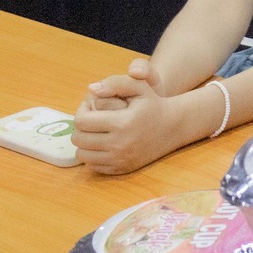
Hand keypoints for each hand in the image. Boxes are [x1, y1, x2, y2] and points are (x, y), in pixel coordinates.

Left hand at [71, 59, 182, 174]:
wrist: (174, 127)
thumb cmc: (153, 104)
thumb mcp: (139, 86)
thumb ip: (114, 83)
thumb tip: (91, 89)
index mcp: (121, 123)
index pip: (81, 121)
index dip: (81, 111)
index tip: (90, 107)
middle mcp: (120, 144)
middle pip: (79, 139)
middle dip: (81, 128)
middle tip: (91, 120)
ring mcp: (121, 159)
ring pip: (82, 155)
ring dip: (84, 143)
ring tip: (95, 132)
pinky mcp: (122, 169)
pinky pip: (93, 166)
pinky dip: (93, 155)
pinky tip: (103, 144)